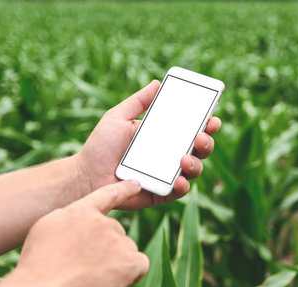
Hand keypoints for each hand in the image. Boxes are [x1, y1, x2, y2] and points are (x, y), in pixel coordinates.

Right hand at [0, 181, 147, 286]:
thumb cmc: (38, 266)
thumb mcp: (45, 230)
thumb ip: (66, 218)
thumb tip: (77, 218)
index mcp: (80, 212)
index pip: (106, 195)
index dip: (123, 189)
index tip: (135, 185)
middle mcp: (102, 222)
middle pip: (115, 230)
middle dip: (107, 246)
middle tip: (88, 265)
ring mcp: (117, 240)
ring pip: (126, 248)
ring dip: (117, 261)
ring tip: (94, 276)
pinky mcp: (129, 260)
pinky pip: (140, 263)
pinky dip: (132, 273)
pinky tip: (114, 281)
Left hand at [77, 80, 221, 208]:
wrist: (85, 175)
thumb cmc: (100, 146)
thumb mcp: (117, 117)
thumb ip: (137, 102)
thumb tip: (157, 83)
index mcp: (163, 135)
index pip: (190, 128)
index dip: (205, 122)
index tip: (212, 116)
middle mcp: (169, 154)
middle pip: (199, 148)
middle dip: (206, 141)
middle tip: (201, 136)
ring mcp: (166, 175)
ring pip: (193, 169)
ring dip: (196, 163)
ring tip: (185, 158)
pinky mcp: (161, 193)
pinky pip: (178, 191)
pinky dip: (183, 186)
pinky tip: (179, 180)